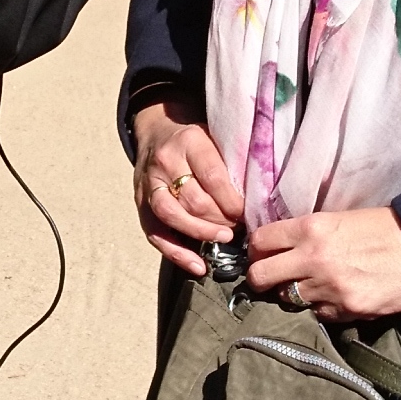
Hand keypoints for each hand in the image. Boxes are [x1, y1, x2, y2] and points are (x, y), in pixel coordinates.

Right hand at [133, 93, 243, 276]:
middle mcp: (165, 162)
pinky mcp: (140, 204)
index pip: (212, 177)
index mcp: (189, 142)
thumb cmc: (196, 141)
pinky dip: (177, 253)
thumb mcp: (215, 138)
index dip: (231, 200)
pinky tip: (197, 266)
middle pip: (193, 199)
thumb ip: (232, 161)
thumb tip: (260, 196)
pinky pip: (155, 233)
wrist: (157, 133)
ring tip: (223, 238)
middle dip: (220, 219)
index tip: (246, 213)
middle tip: (238, 227)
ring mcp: (149, 184)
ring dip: (201, 233)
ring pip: (172, 215)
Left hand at [245, 205, 400, 322]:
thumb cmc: (387, 228)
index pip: (260, 241)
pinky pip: (317, 314)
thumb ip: (310, 233)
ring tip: (310, 288)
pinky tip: (336, 298)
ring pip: (287, 299)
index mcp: (311, 228)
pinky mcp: (346, 310)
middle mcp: (313, 257)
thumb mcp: (342, 218)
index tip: (262, 255)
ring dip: (293, 295)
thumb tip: (281, 247)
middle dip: (261, 280)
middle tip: (272, 280)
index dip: (256, 250)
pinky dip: (321, 309)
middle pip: (260, 276)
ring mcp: (328, 288)